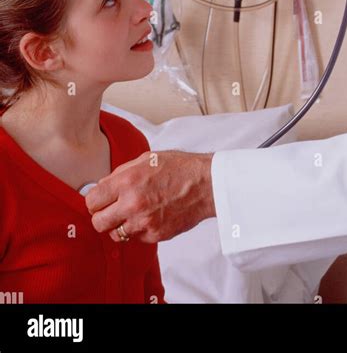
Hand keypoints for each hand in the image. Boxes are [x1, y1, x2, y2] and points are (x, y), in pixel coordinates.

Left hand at [85, 150, 215, 242]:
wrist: (205, 185)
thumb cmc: (178, 168)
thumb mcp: (146, 158)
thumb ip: (121, 173)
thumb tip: (102, 186)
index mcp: (127, 181)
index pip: (91, 201)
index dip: (94, 201)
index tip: (100, 200)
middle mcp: (132, 204)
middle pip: (98, 222)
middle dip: (102, 216)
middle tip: (111, 209)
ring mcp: (144, 222)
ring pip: (115, 234)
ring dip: (119, 225)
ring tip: (132, 213)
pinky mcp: (155, 235)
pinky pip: (135, 238)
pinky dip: (138, 229)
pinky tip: (149, 216)